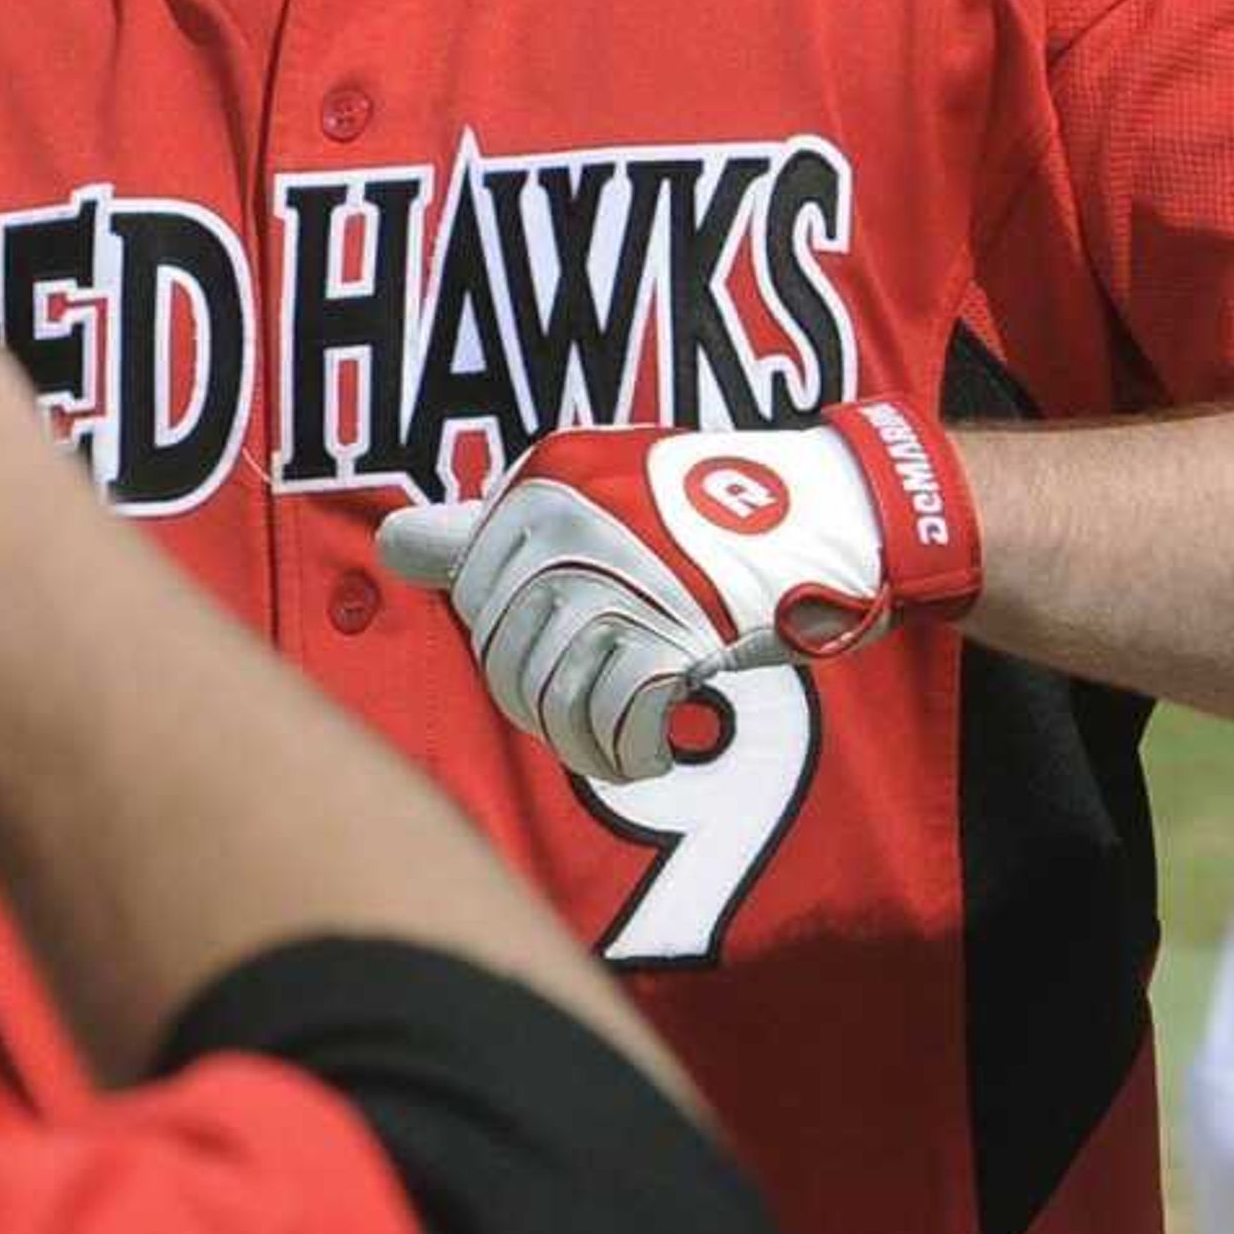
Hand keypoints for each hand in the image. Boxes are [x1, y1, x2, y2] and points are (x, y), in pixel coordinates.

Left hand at [373, 403, 982, 785]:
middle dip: (545, 701)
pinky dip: (630, 751)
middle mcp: (572, 522)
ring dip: (584, 736)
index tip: (573, 640)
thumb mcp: (594, 499)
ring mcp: (627, 575)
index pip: (475, 599)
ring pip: (552, 697)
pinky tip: (653, 748)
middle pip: (507, 657)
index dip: (513, 645)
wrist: (841, 509)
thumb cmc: (712, 513)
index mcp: (544, 482)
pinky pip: (616, 721)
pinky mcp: (683, 630)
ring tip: (622, 730)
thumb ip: (491, 532)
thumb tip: (391, 545)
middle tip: (604, 696)